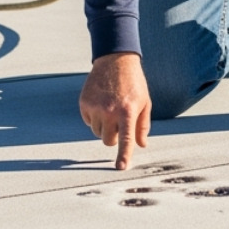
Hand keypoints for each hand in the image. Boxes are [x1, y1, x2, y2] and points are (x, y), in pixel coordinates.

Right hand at [78, 52, 150, 169]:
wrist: (115, 60)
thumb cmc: (133, 83)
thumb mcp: (144, 102)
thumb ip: (142, 125)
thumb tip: (141, 145)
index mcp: (127, 111)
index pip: (126, 139)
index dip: (123, 155)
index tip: (120, 168)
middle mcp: (110, 111)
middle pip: (108, 141)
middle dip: (114, 136)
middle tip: (119, 122)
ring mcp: (95, 107)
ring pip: (97, 133)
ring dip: (104, 127)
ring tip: (111, 108)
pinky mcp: (84, 103)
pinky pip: (88, 122)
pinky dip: (94, 117)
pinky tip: (101, 103)